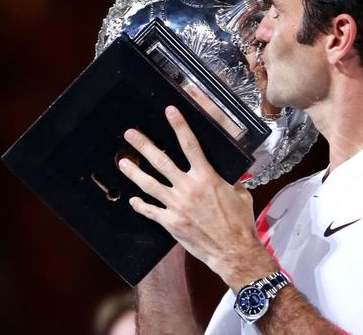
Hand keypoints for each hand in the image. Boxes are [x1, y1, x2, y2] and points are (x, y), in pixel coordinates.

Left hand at [119, 106, 275, 286]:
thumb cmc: (240, 222)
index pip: (190, 145)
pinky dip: (140, 205)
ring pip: (149, 184)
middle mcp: (189, 188)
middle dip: (144, 145)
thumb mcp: (240, 193)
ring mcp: (177, 205)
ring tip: (122, 162)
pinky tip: (133, 199)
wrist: (233, 250)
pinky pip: (150, 211)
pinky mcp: (171, 222)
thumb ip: (229, 180)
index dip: (179, 125)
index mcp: (207, 177)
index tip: (170, 111)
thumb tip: (227, 173)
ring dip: (134, 171)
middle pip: (161, 161)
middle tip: (131, 134)